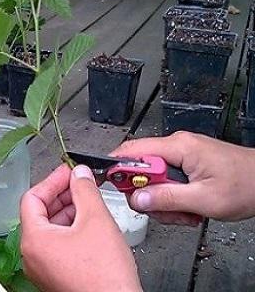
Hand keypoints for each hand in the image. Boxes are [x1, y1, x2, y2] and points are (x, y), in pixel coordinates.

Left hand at [20, 164, 141, 291]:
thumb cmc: (104, 277)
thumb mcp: (96, 220)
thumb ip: (85, 190)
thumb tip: (79, 174)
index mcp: (34, 240)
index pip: (32, 198)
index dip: (52, 181)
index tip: (68, 172)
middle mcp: (32, 255)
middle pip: (39, 213)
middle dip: (61, 195)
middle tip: (80, 183)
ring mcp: (43, 268)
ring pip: (50, 229)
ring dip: (68, 211)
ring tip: (89, 201)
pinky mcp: (55, 276)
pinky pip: (57, 245)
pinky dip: (71, 230)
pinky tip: (90, 225)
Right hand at [111, 131, 254, 224]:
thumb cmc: (245, 185)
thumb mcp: (204, 199)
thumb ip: (166, 199)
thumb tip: (136, 199)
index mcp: (178, 147)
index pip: (132, 151)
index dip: (119, 170)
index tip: (117, 189)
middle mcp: (176, 146)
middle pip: (140, 169)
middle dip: (147, 194)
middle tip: (164, 210)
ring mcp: (180, 154)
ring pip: (152, 179)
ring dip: (162, 200)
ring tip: (183, 212)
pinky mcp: (185, 163)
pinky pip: (165, 181)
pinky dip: (172, 197)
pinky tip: (187, 206)